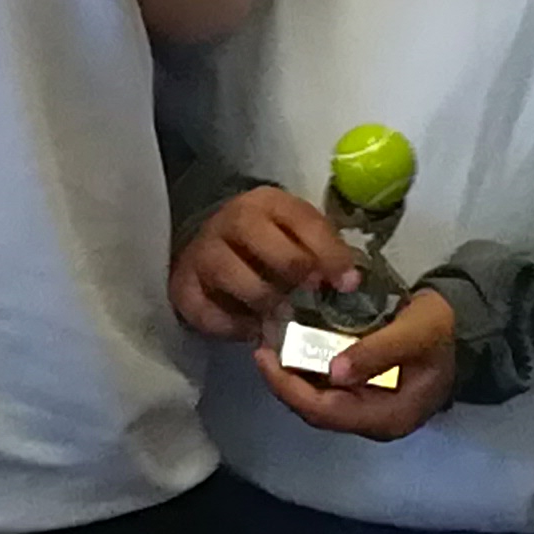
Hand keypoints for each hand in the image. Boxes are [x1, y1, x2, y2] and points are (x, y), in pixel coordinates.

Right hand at [170, 184, 351, 339]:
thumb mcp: (298, 238)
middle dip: (290, 265)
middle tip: (310, 293)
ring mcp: (202, 252)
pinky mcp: (183, 287)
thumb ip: (323, 253)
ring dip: (261, 298)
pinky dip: (232, 326)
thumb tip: (350, 283)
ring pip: (227, 270)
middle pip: (255, 233)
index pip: (299, 218)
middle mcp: (230, 220)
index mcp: (267, 204)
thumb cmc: (269, 248)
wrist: (213, 253)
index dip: (327, 251)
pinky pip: (205, 309)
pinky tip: (252, 330)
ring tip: (282, 318)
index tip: (348, 284)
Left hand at [254, 285, 460, 439]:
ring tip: (270, 342)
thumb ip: (376, 352)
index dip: (288, 388)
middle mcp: (375, 421)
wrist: (465, 328)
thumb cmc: (441, 330)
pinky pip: (329, 388)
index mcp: (388, 417)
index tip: (264, 357)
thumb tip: (333, 372)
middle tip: (261, 345)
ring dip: (293, 376)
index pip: (325, 412)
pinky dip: (308, 369)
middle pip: (317, 411)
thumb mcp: (414, 334)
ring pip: (319, 400)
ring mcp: (371, 408)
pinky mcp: (367, 393)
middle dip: (285, 382)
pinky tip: (293, 345)